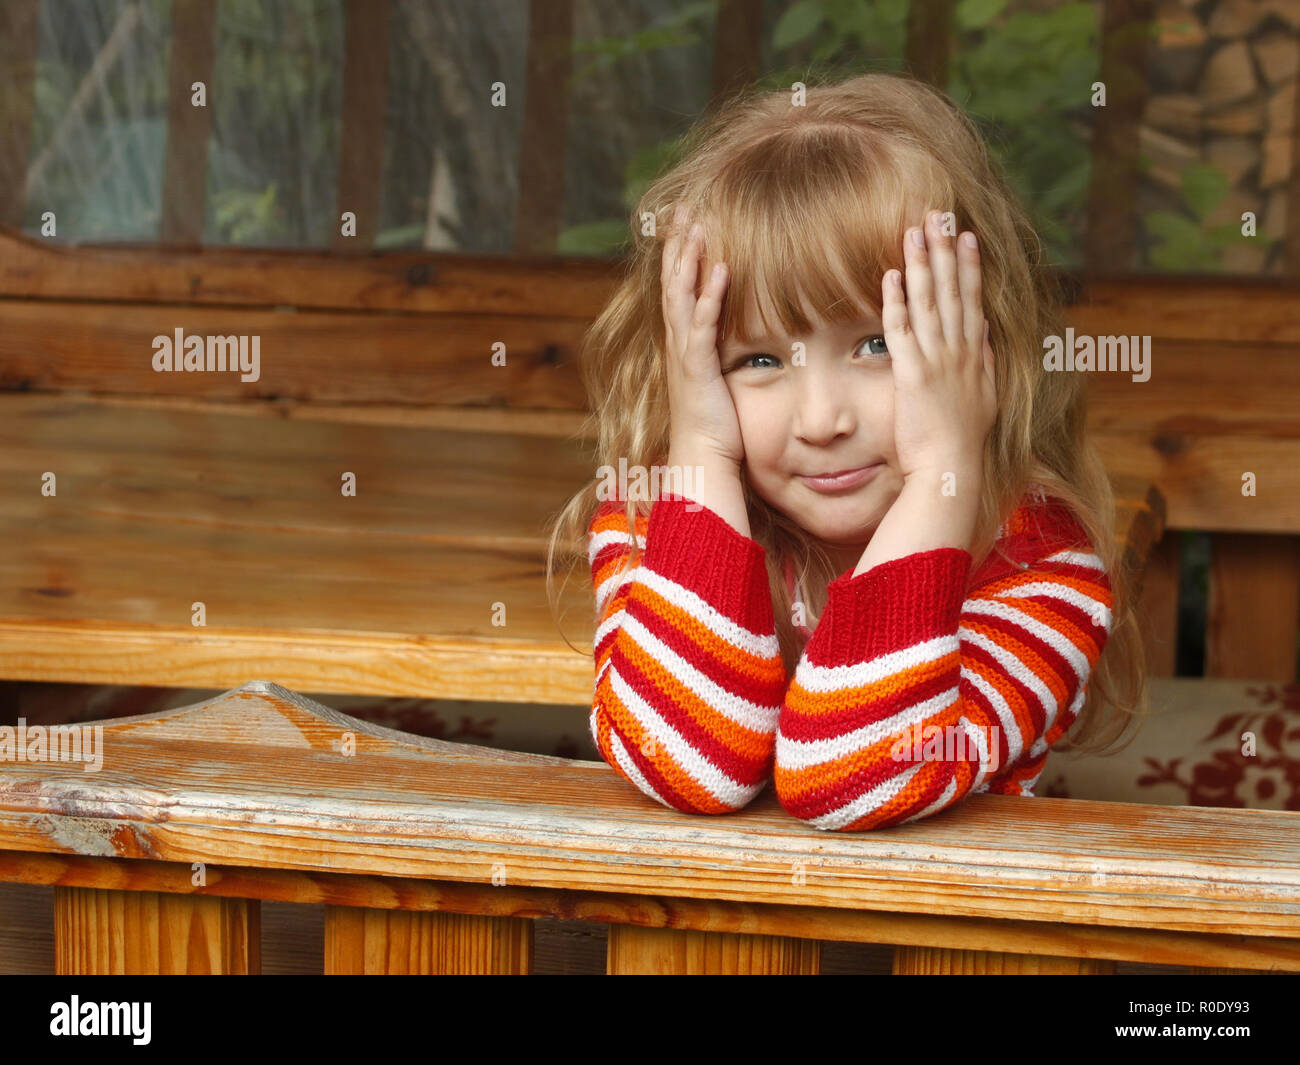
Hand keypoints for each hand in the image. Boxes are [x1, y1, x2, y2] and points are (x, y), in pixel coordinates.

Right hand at [661, 204, 744, 471]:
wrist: (702, 460)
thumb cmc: (717, 428)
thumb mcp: (722, 382)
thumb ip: (726, 356)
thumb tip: (747, 339)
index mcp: (685, 344)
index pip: (679, 288)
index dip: (681, 254)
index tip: (688, 221)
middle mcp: (679, 344)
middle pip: (674, 282)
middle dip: (679, 243)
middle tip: (684, 207)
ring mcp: (686, 355)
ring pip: (681, 296)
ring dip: (689, 259)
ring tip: (697, 225)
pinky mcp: (698, 369)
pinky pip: (702, 325)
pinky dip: (710, 296)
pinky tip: (722, 269)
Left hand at [881, 209, 997, 483]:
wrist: (952, 470)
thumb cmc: (962, 442)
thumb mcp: (983, 396)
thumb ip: (983, 363)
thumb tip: (984, 336)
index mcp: (975, 355)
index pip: (972, 300)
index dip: (969, 266)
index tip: (966, 235)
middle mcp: (959, 352)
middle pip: (952, 290)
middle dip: (946, 250)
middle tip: (940, 214)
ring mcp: (937, 361)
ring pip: (929, 302)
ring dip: (922, 263)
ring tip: (915, 230)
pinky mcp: (913, 375)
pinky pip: (902, 330)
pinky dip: (897, 301)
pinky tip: (892, 275)